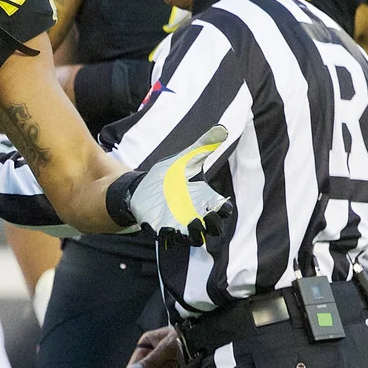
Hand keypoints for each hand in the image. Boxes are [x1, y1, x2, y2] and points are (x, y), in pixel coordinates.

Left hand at [111, 129, 230, 246]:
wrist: (143, 185)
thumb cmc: (169, 174)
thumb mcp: (186, 158)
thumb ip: (203, 145)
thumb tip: (222, 128)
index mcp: (205, 199)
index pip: (223, 211)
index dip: (224, 211)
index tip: (219, 205)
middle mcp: (195, 214)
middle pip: (212, 231)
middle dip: (212, 228)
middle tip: (204, 217)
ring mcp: (178, 224)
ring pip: (192, 240)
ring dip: (192, 235)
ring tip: (188, 223)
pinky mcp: (160, 228)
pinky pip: (166, 239)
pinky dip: (165, 236)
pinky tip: (160, 226)